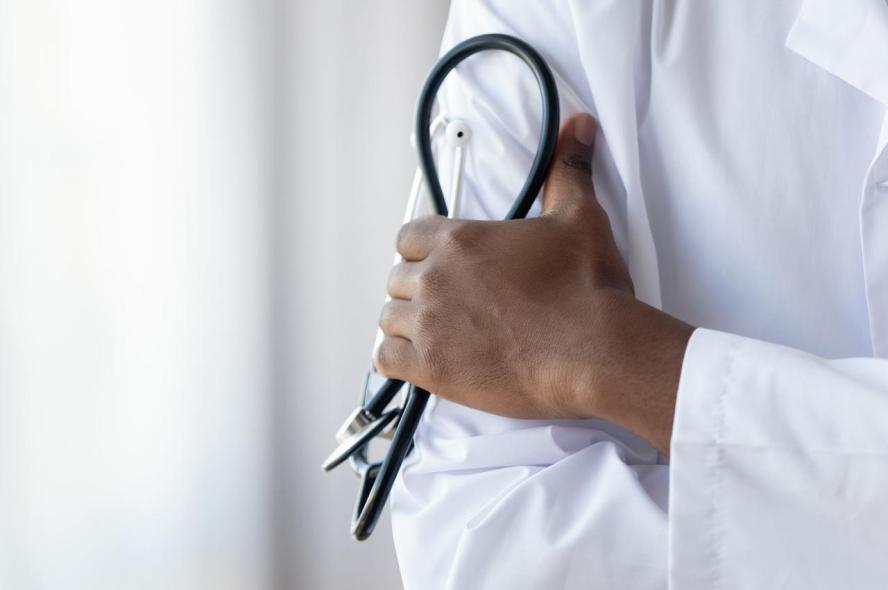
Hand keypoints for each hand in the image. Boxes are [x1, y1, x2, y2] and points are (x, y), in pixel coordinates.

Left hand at [374, 113, 692, 453]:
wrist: (595, 350)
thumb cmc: (586, 288)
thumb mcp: (579, 217)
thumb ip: (568, 171)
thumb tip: (580, 126)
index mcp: (459, 239)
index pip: (408, 237)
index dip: (422, 251)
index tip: (442, 265)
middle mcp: (435, 278)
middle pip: (397, 278)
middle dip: (418, 289)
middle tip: (451, 304)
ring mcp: (429, 324)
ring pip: (389, 319)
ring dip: (409, 325)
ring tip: (441, 335)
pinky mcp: (432, 368)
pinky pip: (386, 361)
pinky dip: (400, 361)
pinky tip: (426, 361)